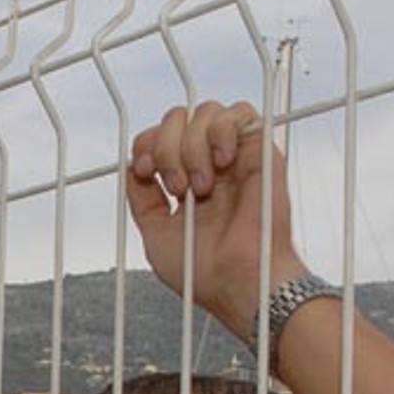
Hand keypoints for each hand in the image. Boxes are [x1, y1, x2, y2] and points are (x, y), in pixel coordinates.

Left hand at [127, 99, 308, 339]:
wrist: (238, 281)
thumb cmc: (202, 271)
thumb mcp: (155, 235)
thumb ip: (141, 200)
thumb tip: (132, 167)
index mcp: (184, 180)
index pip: (157, 138)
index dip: (146, 145)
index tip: (147, 172)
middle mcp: (208, 164)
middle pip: (176, 118)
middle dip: (168, 147)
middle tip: (179, 187)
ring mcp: (234, 156)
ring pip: (204, 111)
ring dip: (193, 145)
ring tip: (203, 186)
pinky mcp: (260, 151)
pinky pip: (240, 112)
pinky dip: (222, 130)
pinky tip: (222, 161)